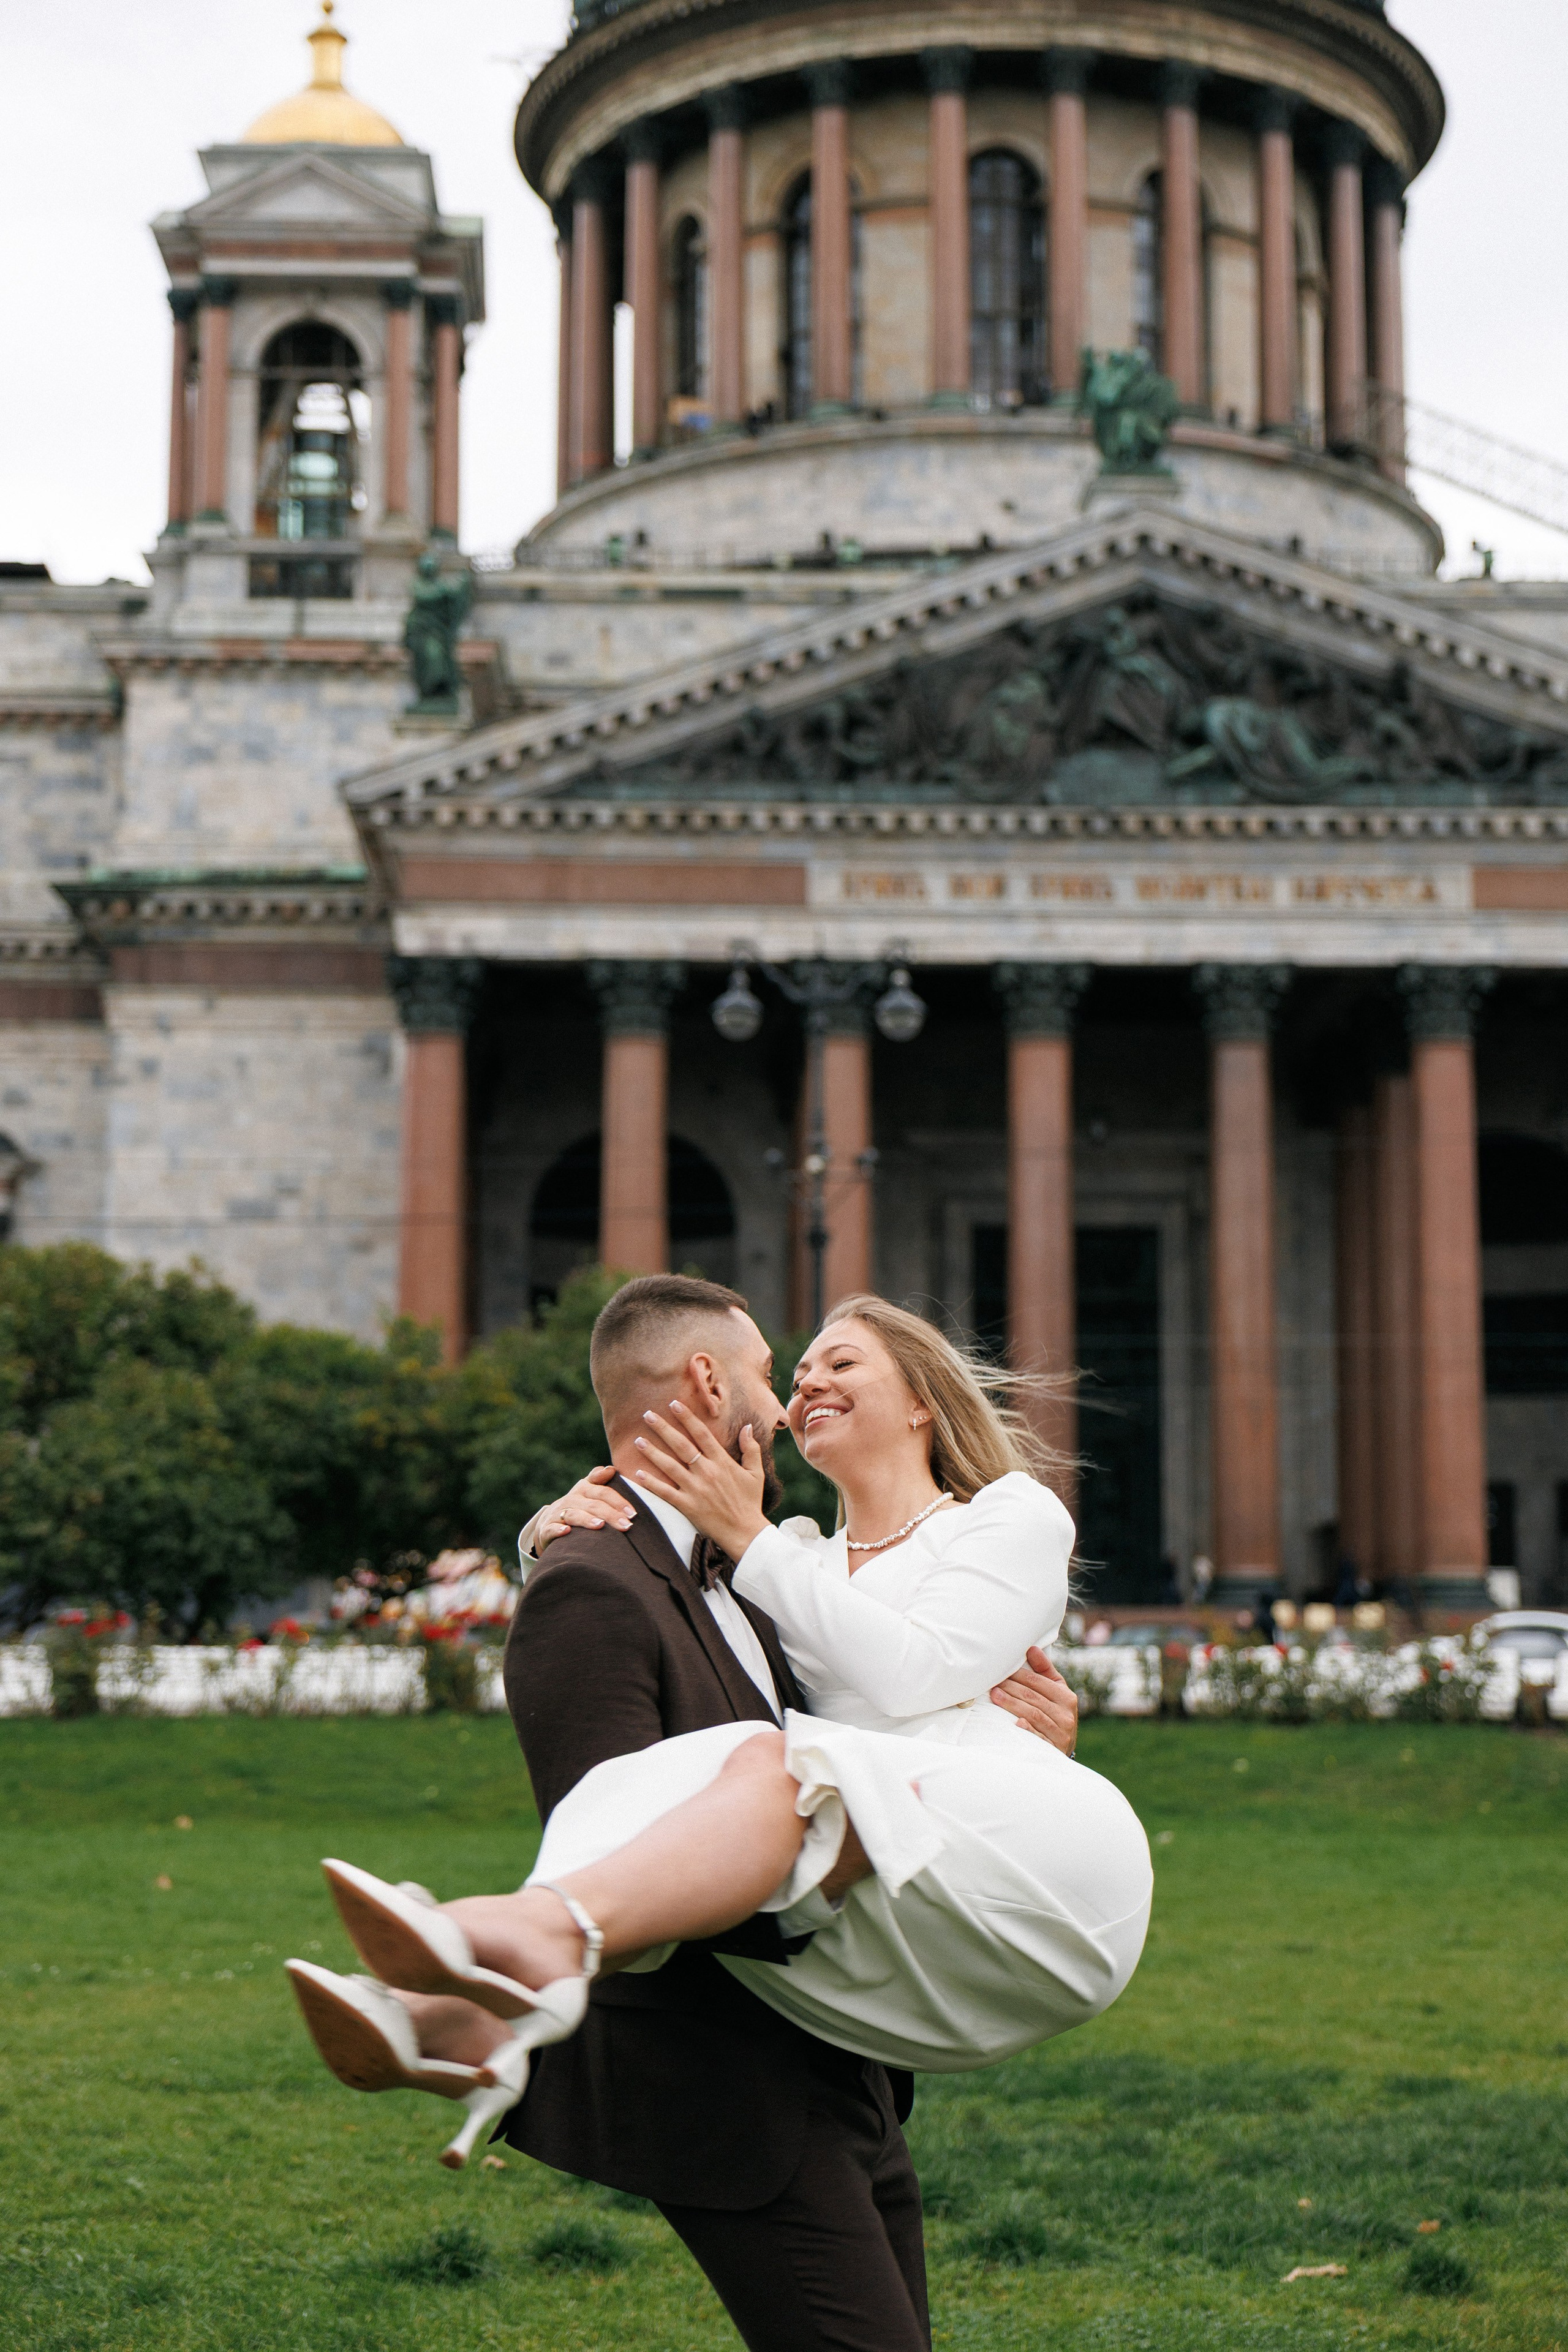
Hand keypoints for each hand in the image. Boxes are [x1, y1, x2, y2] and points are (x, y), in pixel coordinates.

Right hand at [532, 1467, 632, 1553]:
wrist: (547, 1524)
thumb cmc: (576, 1507)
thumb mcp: (587, 1492)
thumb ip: (598, 1480)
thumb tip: (611, 1469)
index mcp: (583, 1489)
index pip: (603, 1492)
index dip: (618, 1501)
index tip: (632, 1512)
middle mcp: (570, 1499)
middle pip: (593, 1505)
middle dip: (611, 1514)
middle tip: (627, 1525)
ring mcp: (557, 1514)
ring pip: (573, 1515)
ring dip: (587, 1520)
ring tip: (600, 1526)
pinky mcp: (546, 1528)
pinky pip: (551, 1528)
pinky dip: (558, 1530)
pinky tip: (567, 1531)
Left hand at [633, 1398, 769, 1561]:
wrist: (745, 1532)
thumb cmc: (750, 1502)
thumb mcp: (756, 1473)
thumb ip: (751, 1448)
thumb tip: (747, 1426)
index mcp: (722, 1462)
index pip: (701, 1434)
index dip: (687, 1418)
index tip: (673, 1404)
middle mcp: (707, 1472)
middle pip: (681, 1445)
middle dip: (663, 1428)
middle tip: (647, 1414)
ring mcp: (695, 1489)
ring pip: (669, 1466)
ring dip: (652, 1452)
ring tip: (637, 1440)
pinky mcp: (687, 1506)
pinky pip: (665, 1492)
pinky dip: (651, 1483)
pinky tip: (638, 1473)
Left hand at [991, 1646, 1077, 1756]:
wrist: (1064, 1745)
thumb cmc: (1056, 1712)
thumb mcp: (1056, 1691)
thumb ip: (1044, 1670)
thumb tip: (1032, 1648)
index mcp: (1066, 1697)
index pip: (1039, 1682)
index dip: (1019, 1675)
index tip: (1002, 1669)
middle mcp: (1065, 1714)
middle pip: (1034, 1698)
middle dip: (1011, 1689)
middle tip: (993, 1683)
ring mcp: (1060, 1733)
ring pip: (1034, 1715)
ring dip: (1013, 1705)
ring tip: (995, 1696)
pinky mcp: (1053, 1748)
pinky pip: (1039, 1737)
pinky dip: (1028, 1729)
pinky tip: (1016, 1723)